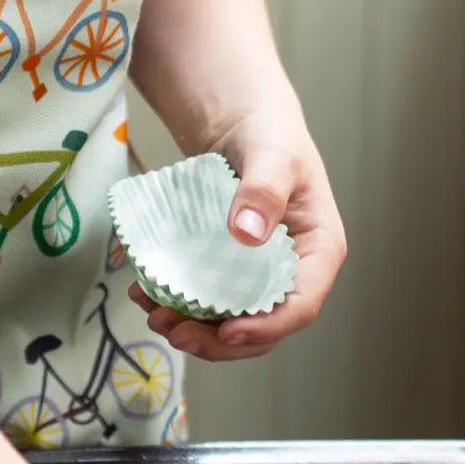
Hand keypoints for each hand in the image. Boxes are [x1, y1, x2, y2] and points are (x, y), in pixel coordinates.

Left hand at [129, 111, 345, 361]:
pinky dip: (176, 303)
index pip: (301, 304)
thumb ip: (263, 191)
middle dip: (218, 339)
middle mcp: (292, 270)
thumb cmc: (269, 135)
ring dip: (192, 327)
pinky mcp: (228, 269)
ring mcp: (258, 273)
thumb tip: (247, 235)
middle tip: (174, 332)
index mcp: (318, 250)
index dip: (267, 326)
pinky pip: (206, 298)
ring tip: (154, 316)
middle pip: (263, 324)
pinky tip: (145, 293)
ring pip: (231, 318)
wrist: (243, 124)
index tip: (228, 331)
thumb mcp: (272, 156)